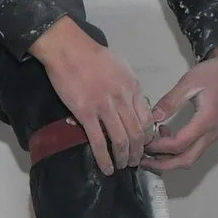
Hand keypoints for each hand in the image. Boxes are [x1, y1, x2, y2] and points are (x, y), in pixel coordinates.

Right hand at [31, 18, 152, 174]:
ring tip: (123, 166)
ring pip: (121, 140)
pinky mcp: (85, 113)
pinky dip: (104, 158)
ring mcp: (105, 107)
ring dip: (124, 157)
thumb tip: (132, 105)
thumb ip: (128, 89)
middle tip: (135, 162)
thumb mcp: (121, 68)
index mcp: (133, 87)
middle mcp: (123, 99)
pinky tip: (107, 168)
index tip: (144, 145)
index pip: (148, 119)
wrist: (69, 49)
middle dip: (138, 152)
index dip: (148, 137)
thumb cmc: (92, 56)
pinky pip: (98, 141)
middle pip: (137, 133)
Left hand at [144, 40, 217, 171]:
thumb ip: (170, 101)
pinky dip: (177, 150)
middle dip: (163, 164)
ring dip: (169, 158)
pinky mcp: (210, 132)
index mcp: (206, 121)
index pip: (179, 144)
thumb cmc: (215, 73)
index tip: (143, 143)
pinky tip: (164, 134)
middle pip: (186, 160)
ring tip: (150, 147)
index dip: (159, 147)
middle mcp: (210, 132)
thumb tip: (153, 117)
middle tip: (143, 160)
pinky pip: (193, 149)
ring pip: (190, 157)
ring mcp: (212, 134)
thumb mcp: (189, 83)